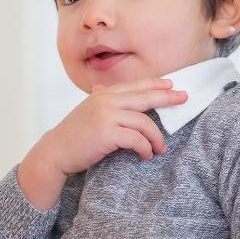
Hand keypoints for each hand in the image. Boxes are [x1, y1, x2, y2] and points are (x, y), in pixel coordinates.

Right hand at [18, 77, 186, 209]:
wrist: (54, 153)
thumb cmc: (73, 135)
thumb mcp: (87, 112)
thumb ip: (100, 100)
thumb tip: (104, 89)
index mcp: (103, 95)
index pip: (135, 86)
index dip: (155, 84)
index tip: (171, 85)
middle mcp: (106, 101)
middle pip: (145, 97)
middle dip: (167, 98)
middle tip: (184, 99)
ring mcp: (106, 116)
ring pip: (144, 122)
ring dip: (156, 137)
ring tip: (160, 148)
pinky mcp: (107, 133)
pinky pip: (136, 139)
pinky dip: (145, 148)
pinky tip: (146, 154)